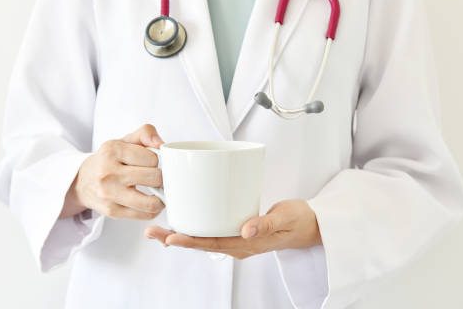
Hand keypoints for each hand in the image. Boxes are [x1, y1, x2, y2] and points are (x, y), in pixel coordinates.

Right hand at [60, 124, 164, 219]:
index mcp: (112, 150)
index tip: (149, 163)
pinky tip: (148, 202)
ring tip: (159, 192)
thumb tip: (162, 144)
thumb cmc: (110, 159)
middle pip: (154, 178)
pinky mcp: (112, 211)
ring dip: (161, 198)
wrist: (83, 180)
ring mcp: (109, 193)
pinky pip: (144, 215)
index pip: (152, 158)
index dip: (155, 161)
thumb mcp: (125, 140)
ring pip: (151, 203)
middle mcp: (108, 172)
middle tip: (156, 177)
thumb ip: (146, 133)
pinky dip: (152, 210)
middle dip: (160, 178)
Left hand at [144, 199, 321, 258]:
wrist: (310, 225)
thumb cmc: (299, 220)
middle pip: (201, 243)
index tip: (171, 236)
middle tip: (152, 232)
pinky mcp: (238, 231)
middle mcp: (238, 244)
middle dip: (175, 239)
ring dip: (181, 234)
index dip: (190, 240)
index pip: (212, 243)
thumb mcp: (285, 218)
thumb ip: (266, 223)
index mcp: (247, 244)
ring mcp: (237, 240)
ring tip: (159, 229)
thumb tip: (245, 230)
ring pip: (204, 239)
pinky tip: (185, 221)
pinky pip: (212, 232)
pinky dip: (196, 228)